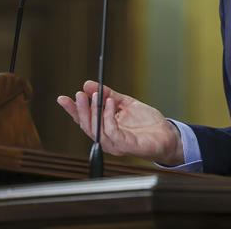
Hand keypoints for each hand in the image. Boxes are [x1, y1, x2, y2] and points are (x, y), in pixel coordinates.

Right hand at [57, 81, 183, 165]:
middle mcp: (107, 138)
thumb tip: (89, 84)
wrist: (167, 134)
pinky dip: (108, 117)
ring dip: (93, 111)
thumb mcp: (126, 103)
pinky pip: (112, 131)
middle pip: (86, 126)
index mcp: (105, 128)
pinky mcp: (125, 145)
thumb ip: (109, 95)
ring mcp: (115, 144)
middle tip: (78, 94)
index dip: (72, 110)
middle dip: (80, 109)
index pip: (84, 120)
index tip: (63, 98)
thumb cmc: (147, 123)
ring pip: (96, 129)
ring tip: (94, 95)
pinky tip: (110, 103)